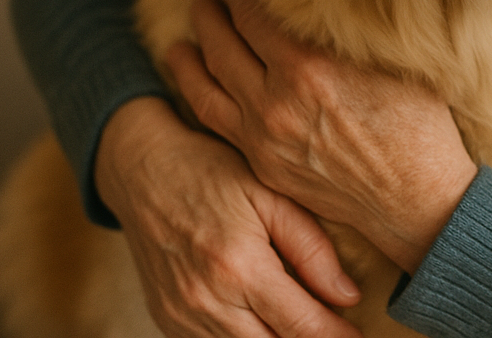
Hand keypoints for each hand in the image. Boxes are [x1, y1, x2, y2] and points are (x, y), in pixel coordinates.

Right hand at [95, 96, 362, 337]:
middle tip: (339, 335)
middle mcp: (206, 302)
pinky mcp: (167, 321)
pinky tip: (265, 327)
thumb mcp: (270, 194)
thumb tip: (348, 296)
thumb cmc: (213, 172)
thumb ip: (311, 247)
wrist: (142, 169)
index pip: (301, 325)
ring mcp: (182, 317)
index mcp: (239, 267)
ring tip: (304, 330)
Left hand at [167, 0, 477, 273]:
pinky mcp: (262, 162)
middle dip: (212, 12)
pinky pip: (215, 120)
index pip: (254, 14)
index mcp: (308, 66)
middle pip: (223, 43)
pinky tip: (194, 80)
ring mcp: (262, 136)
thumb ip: (351, 31)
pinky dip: (197, 93)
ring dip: (192, 52)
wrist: (414, 199)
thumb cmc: (418, 125)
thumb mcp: (393, 61)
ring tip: (187, 33)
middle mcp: (275, 100)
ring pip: (206, 84)